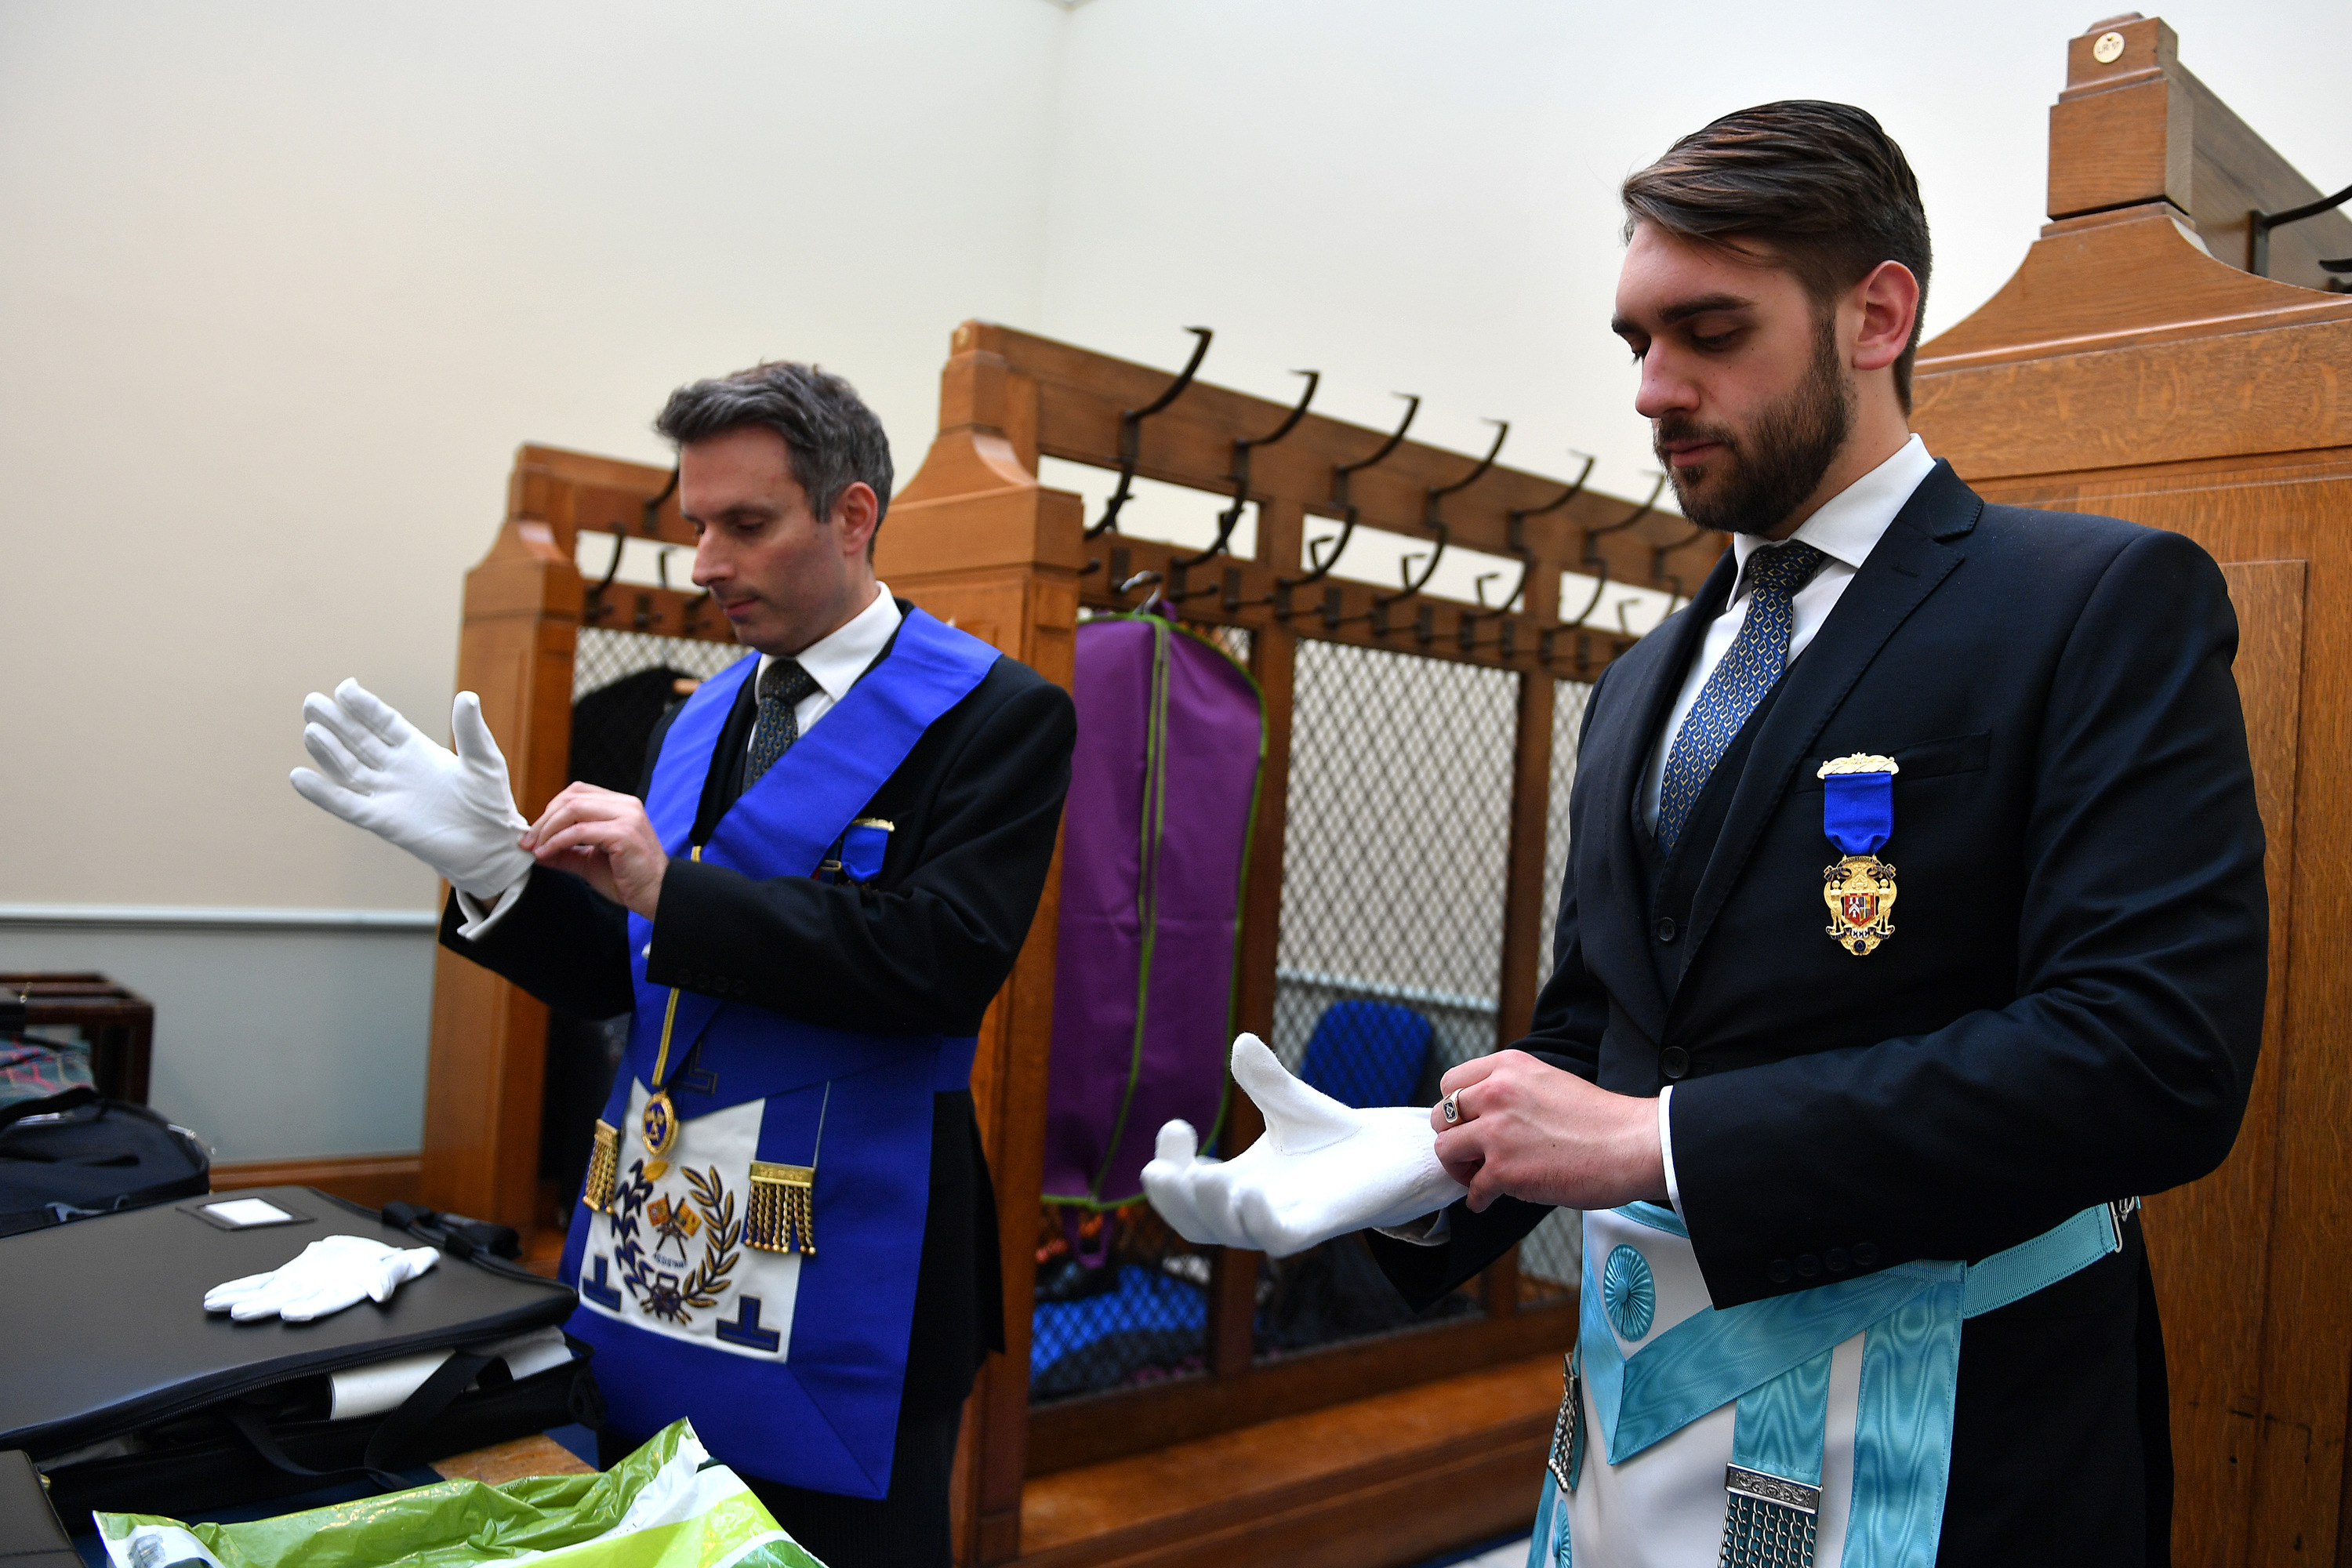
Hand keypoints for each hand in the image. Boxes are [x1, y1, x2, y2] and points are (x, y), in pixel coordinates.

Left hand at [204, 1234, 440, 1322]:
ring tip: (219, 1307)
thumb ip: (390, 1276)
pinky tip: (216, 1296)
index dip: (311, 1307)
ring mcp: (300, 1284)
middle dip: (263, 1308)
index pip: (328, 1301)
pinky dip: (238, 1287)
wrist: (372, 1256)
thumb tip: (381, 1292)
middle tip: (240, 1313)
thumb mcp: (398, 1266)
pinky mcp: (288, 1275)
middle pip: (289, 1301)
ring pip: (269, 1294)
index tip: (292, 1312)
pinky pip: (260, 1281)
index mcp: (346, 1290)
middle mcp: (318, 1292)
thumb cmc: (387, 1265)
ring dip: (243, 1300)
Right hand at [291, 680, 533, 899]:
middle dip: (336, 721)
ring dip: (328, 750)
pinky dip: (324, 794)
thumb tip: (468, 697)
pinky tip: (299, 777)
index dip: (364, 706)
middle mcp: (396, 769)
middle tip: (311, 700)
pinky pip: (348, 805)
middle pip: (358, 740)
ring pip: (349, 768)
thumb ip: (471, 732)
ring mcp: (386, 794)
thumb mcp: (484, 762)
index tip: (345, 687)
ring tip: (310, 729)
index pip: (383, 722)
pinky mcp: (383, 821)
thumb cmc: (490, 804)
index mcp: (417, 749)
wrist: (490, 847)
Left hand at [523, 782, 669, 917]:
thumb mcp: (589, 862)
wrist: (657, 896)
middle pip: (571, 797)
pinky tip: (547, 853)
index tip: (533, 834)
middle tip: (527, 841)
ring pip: (573, 809)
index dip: (551, 810)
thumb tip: (535, 850)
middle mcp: (625, 805)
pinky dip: (558, 841)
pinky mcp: (624, 834)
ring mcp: (627, 817)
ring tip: (535, 848)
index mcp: (620, 805)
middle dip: (543, 820)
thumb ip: (565, 852)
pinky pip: (580, 831)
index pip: (577, 793)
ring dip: (547, 829)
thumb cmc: (628, 879)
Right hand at [1142, 1033, 1467, 1257]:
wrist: (1398, 1154)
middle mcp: (1255, 1209)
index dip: (1166, 1170)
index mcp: (1237, 1185)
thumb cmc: (1338, 1140)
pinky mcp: (1322, 1223)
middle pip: (1194, 1225)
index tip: (1175, 1127)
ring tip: (1203, 1174)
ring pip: (1231, 1232)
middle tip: (1160, 1167)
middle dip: (1170, 1198)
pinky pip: (1280, 1237)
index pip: (1184, 1194)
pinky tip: (1249, 1188)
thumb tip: (1243, 1042)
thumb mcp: (1292, 1105)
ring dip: (1209, 1208)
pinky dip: (1259, 1220)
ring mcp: (1287, 1219)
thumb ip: (1265, 1081)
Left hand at [1431, 1050, 1667, 1212]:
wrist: (1631, 1145)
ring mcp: (1497, 1132)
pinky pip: (1471, 1189)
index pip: (1451, 1082)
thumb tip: (1483, 1114)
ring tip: (1478, 1176)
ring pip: (1446, 1150)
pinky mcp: (1503, 1170)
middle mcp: (1496, 1094)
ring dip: (1459, 1168)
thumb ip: (1511, 1090)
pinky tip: (1490, 1199)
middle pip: (1441, 1116)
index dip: (1455, 1107)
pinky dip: (1478, 1199)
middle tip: (1472, 1152)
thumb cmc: (1600, 1119)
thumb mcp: (1548, 1080)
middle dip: (1454, 1137)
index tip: (1467, 1122)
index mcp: (1508, 1067)